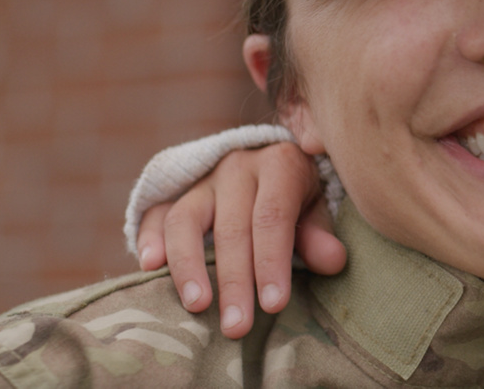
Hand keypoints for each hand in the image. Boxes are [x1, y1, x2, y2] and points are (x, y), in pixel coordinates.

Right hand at [135, 141, 347, 338]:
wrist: (269, 159)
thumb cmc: (296, 194)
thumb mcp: (316, 207)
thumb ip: (319, 234)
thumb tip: (333, 262)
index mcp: (279, 165)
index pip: (272, 217)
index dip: (271, 261)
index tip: (274, 304)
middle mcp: (237, 168)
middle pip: (231, 227)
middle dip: (235, 280)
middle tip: (237, 325)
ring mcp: (202, 180)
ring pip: (185, 219)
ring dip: (188, 266)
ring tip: (197, 305)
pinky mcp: (175, 193)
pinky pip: (156, 213)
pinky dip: (150, 238)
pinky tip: (151, 267)